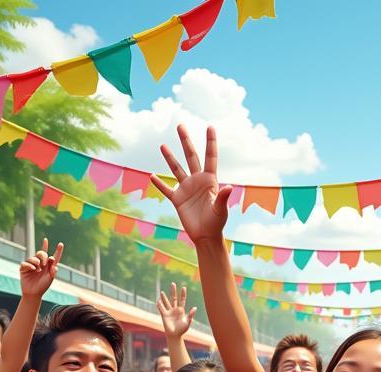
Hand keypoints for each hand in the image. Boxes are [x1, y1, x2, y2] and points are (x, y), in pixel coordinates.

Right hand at [20, 239, 63, 298]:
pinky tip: (33, 269)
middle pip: (42, 253)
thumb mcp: (50, 278)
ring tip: (38, 269)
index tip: (61, 244)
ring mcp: (31, 265)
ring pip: (33, 257)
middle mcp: (40, 264)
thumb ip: (53, 269)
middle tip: (44, 264)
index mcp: (48, 266)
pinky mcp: (24, 268)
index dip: (58, 250)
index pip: (53, 256)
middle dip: (43, 256)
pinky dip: (29, 265)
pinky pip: (25, 263)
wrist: (34, 294)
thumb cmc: (43, 286)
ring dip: (36, 262)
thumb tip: (52, 258)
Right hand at [150, 125, 231, 242]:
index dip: (210, 142)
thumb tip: (228, 187)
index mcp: (209, 180)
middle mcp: (197, 181)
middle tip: (180, 125)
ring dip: (169, 158)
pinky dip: (159, 184)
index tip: (210, 126)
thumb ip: (223, 197)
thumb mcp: (221, 210)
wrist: (206, 237)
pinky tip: (152, 176)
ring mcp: (187, 189)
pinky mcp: (178, 200)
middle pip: (191, 157)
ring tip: (163, 145)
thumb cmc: (217, 223)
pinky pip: (166, 190)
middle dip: (186, 141)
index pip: (210, 157)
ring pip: (177, 169)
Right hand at [157, 283, 196, 338]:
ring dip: (164, 297)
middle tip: (173, 283)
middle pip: (173, 298)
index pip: (182, 300)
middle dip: (173, 291)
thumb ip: (191, 315)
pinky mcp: (164, 315)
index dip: (183, 294)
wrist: (175, 335)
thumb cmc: (182, 329)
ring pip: (166, 302)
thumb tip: (195, 308)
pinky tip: (157, 301)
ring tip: (162, 292)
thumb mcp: (188, 322)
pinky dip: (159, 305)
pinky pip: (161, 309)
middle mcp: (175, 309)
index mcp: (181, 310)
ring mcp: (169, 312)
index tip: (184, 287)